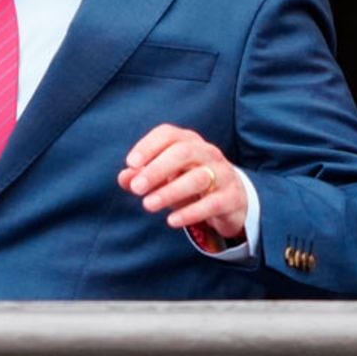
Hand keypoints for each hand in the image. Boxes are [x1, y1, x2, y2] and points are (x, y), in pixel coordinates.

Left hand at [117, 124, 247, 238]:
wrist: (232, 199)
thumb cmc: (190, 183)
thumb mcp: (166, 178)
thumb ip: (143, 176)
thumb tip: (124, 178)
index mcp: (189, 142)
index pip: (168, 134)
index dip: (148, 146)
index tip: (130, 163)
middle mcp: (207, 153)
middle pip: (183, 152)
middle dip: (156, 169)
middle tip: (136, 188)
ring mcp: (222, 173)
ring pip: (198, 178)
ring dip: (170, 191)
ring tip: (148, 205)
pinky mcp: (231, 197)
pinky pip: (212, 203)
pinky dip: (191, 212)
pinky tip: (172, 221)